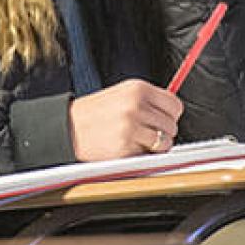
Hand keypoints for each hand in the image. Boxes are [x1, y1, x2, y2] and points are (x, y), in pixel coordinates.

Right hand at [68, 78, 183, 161]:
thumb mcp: (122, 95)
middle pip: (172, 125)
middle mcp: (136, 105)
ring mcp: (132, 126)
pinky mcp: (126, 146)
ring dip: (155, 147)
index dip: (170, 115)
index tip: (162, 120)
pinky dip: (142, 156)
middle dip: (162, 133)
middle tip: (144, 133)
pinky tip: (126, 147)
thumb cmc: (95, 113)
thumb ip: (147, 101)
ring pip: (165, 142)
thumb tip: (173, 111)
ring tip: (137, 141)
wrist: (69, 128)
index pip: (175, 104)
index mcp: (137, 88)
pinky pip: (149, 156)